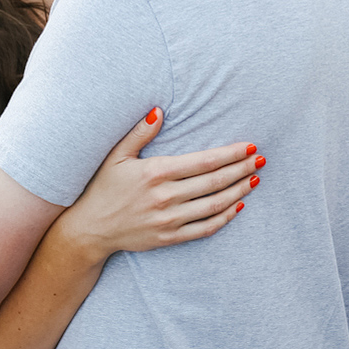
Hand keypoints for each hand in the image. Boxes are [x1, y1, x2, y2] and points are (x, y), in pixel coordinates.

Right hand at [55, 109, 261, 261]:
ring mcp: (168, 220)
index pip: (204, 161)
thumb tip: (160, 110)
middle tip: (260, 160)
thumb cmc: (102, 188)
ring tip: (254, 179)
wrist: (88, 230)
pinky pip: (204, 229)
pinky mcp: (169, 238)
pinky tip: (238, 206)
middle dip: (241, 169)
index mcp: (155, 172)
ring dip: (238, 192)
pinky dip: (225, 217)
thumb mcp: (116, 156)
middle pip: (214, 182)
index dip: (230, 154)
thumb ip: (139, 132)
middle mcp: (165, 197)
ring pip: (214, 205)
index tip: (249, 146)